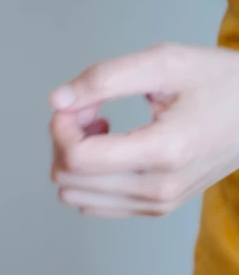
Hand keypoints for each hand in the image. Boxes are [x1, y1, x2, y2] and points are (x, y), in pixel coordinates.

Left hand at [49, 42, 238, 216]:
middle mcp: (157, 189)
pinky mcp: (152, 210)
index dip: (61, 127)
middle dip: (65, 139)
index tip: (78, 102)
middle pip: (69, 179)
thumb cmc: (218, 85)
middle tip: (92, 110)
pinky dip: (89, 176)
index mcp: (164, 151)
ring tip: (103, 128)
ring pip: (75, 195)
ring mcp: (154, 205)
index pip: (78, 158)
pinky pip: (92, 204)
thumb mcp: (164, 63)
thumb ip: (104, 79)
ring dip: (75, 159)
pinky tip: (111, 147)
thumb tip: (57, 101)